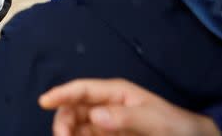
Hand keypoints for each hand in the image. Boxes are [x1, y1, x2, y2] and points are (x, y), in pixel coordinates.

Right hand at [39, 79, 219, 135]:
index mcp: (116, 94)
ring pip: (76, 126)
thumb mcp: (155, 120)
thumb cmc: (178, 127)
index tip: (43, 101)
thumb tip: (95, 115)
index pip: (82, 90)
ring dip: (68, 133)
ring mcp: (107, 124)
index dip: (61, 93)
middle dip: (63, 121)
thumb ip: (125, 116)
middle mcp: (106, 107)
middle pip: (73, 109)